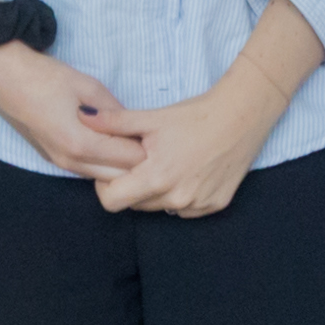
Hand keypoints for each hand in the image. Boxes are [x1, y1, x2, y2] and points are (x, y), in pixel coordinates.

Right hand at [0, 39, 148, 177]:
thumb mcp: (88, 86)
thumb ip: (115, 112)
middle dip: (136, 162)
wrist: (2, 76)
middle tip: (147, 139)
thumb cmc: (44, 77)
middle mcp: (70, 161)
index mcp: (81, 144)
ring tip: (130, 141)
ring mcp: (60, 163)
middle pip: (119, 178)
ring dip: (119, 165)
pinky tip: (109, 143)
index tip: (155, 134)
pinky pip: (88, 170)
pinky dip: (103, 164)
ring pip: (103, 178)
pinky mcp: (53, 159)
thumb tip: (135, 127)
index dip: (147, 148)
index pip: (130, 160)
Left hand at [94, 53, 301, 218]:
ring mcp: (198, 205)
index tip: (116, 166)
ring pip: (160, 207)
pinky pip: (184, 209)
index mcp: (157, 178)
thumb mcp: (152, 118)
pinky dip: (180, 194)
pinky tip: (189, 170)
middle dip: (132, 185)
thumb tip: (82, 118)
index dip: (106, 185)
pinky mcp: (215, 205)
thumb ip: (114, 123)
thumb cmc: (196, 115)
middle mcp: (177, 199)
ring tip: (168, 161)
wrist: (243, 116)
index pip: (112, 202)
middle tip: (144, 159)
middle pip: (135, 205)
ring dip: (156, 191)